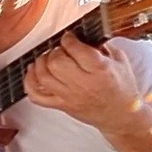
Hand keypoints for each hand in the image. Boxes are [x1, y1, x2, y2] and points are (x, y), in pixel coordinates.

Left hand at [23, 32, 149, 136]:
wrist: (121, 116)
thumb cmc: (122, 89)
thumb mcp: (120, 61)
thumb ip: (102, 45)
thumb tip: (84, 35)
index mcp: (100, 70)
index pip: (74, 48)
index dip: (68, 38)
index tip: (69, 37)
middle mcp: (83, 84)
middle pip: (56, 62)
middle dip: (55, 50)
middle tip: (61, 50)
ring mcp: (70, 96)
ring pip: (44, 77)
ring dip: (41, 63)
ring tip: (48, 58)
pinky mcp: (62, 106)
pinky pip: (37, 96)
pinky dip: (29, 83)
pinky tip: (33, 72)